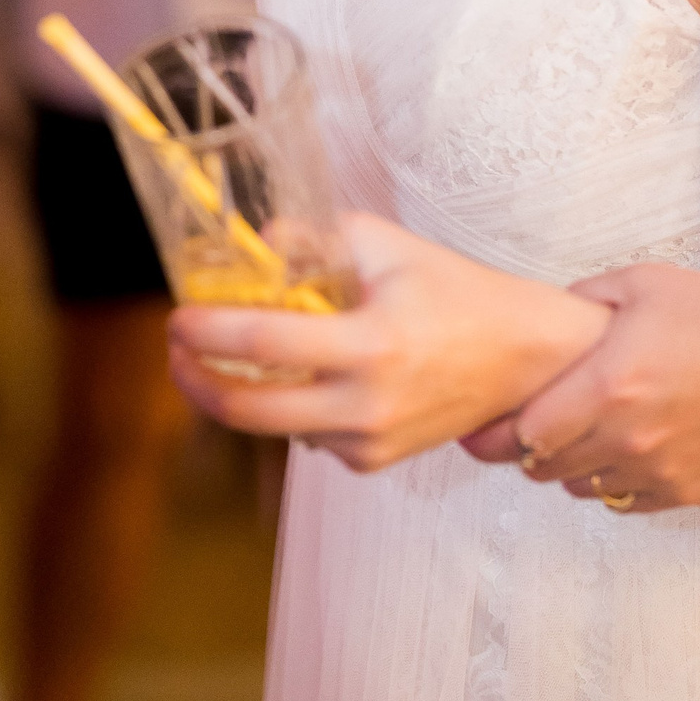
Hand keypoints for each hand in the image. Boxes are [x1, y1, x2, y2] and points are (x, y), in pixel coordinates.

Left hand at [166, 212, 610, 471]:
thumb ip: (314, 239)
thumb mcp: (386, 247)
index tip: (177, 318)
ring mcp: (368, 441)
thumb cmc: (457, 293)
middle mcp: (366, 404)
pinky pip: (307, 436)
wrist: (523, 359)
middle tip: (176, 351)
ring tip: (233, 353)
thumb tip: (257, 242)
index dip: (207, 330)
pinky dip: (291, 408)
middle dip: (196, 381)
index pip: (264, 340)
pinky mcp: (372, 462)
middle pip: (248, 409)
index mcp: (371, 344)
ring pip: (273, 426)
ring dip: (240, 393)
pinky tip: (306, 377)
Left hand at [497, 264, 699, 513]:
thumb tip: (545, 320)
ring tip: (580, 431)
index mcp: (607, 386)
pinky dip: (610, 481)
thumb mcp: (644, 283)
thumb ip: (582, 298)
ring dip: (567, 465)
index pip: (522, 432)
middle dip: (525, 447)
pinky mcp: (684, 492)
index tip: (483, 425)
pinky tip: (622, 448)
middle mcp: (626, 438)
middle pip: (542, 466)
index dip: (496, 430)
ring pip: (579, 487)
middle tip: (530, 422)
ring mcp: (657, 472)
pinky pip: (622, 501)